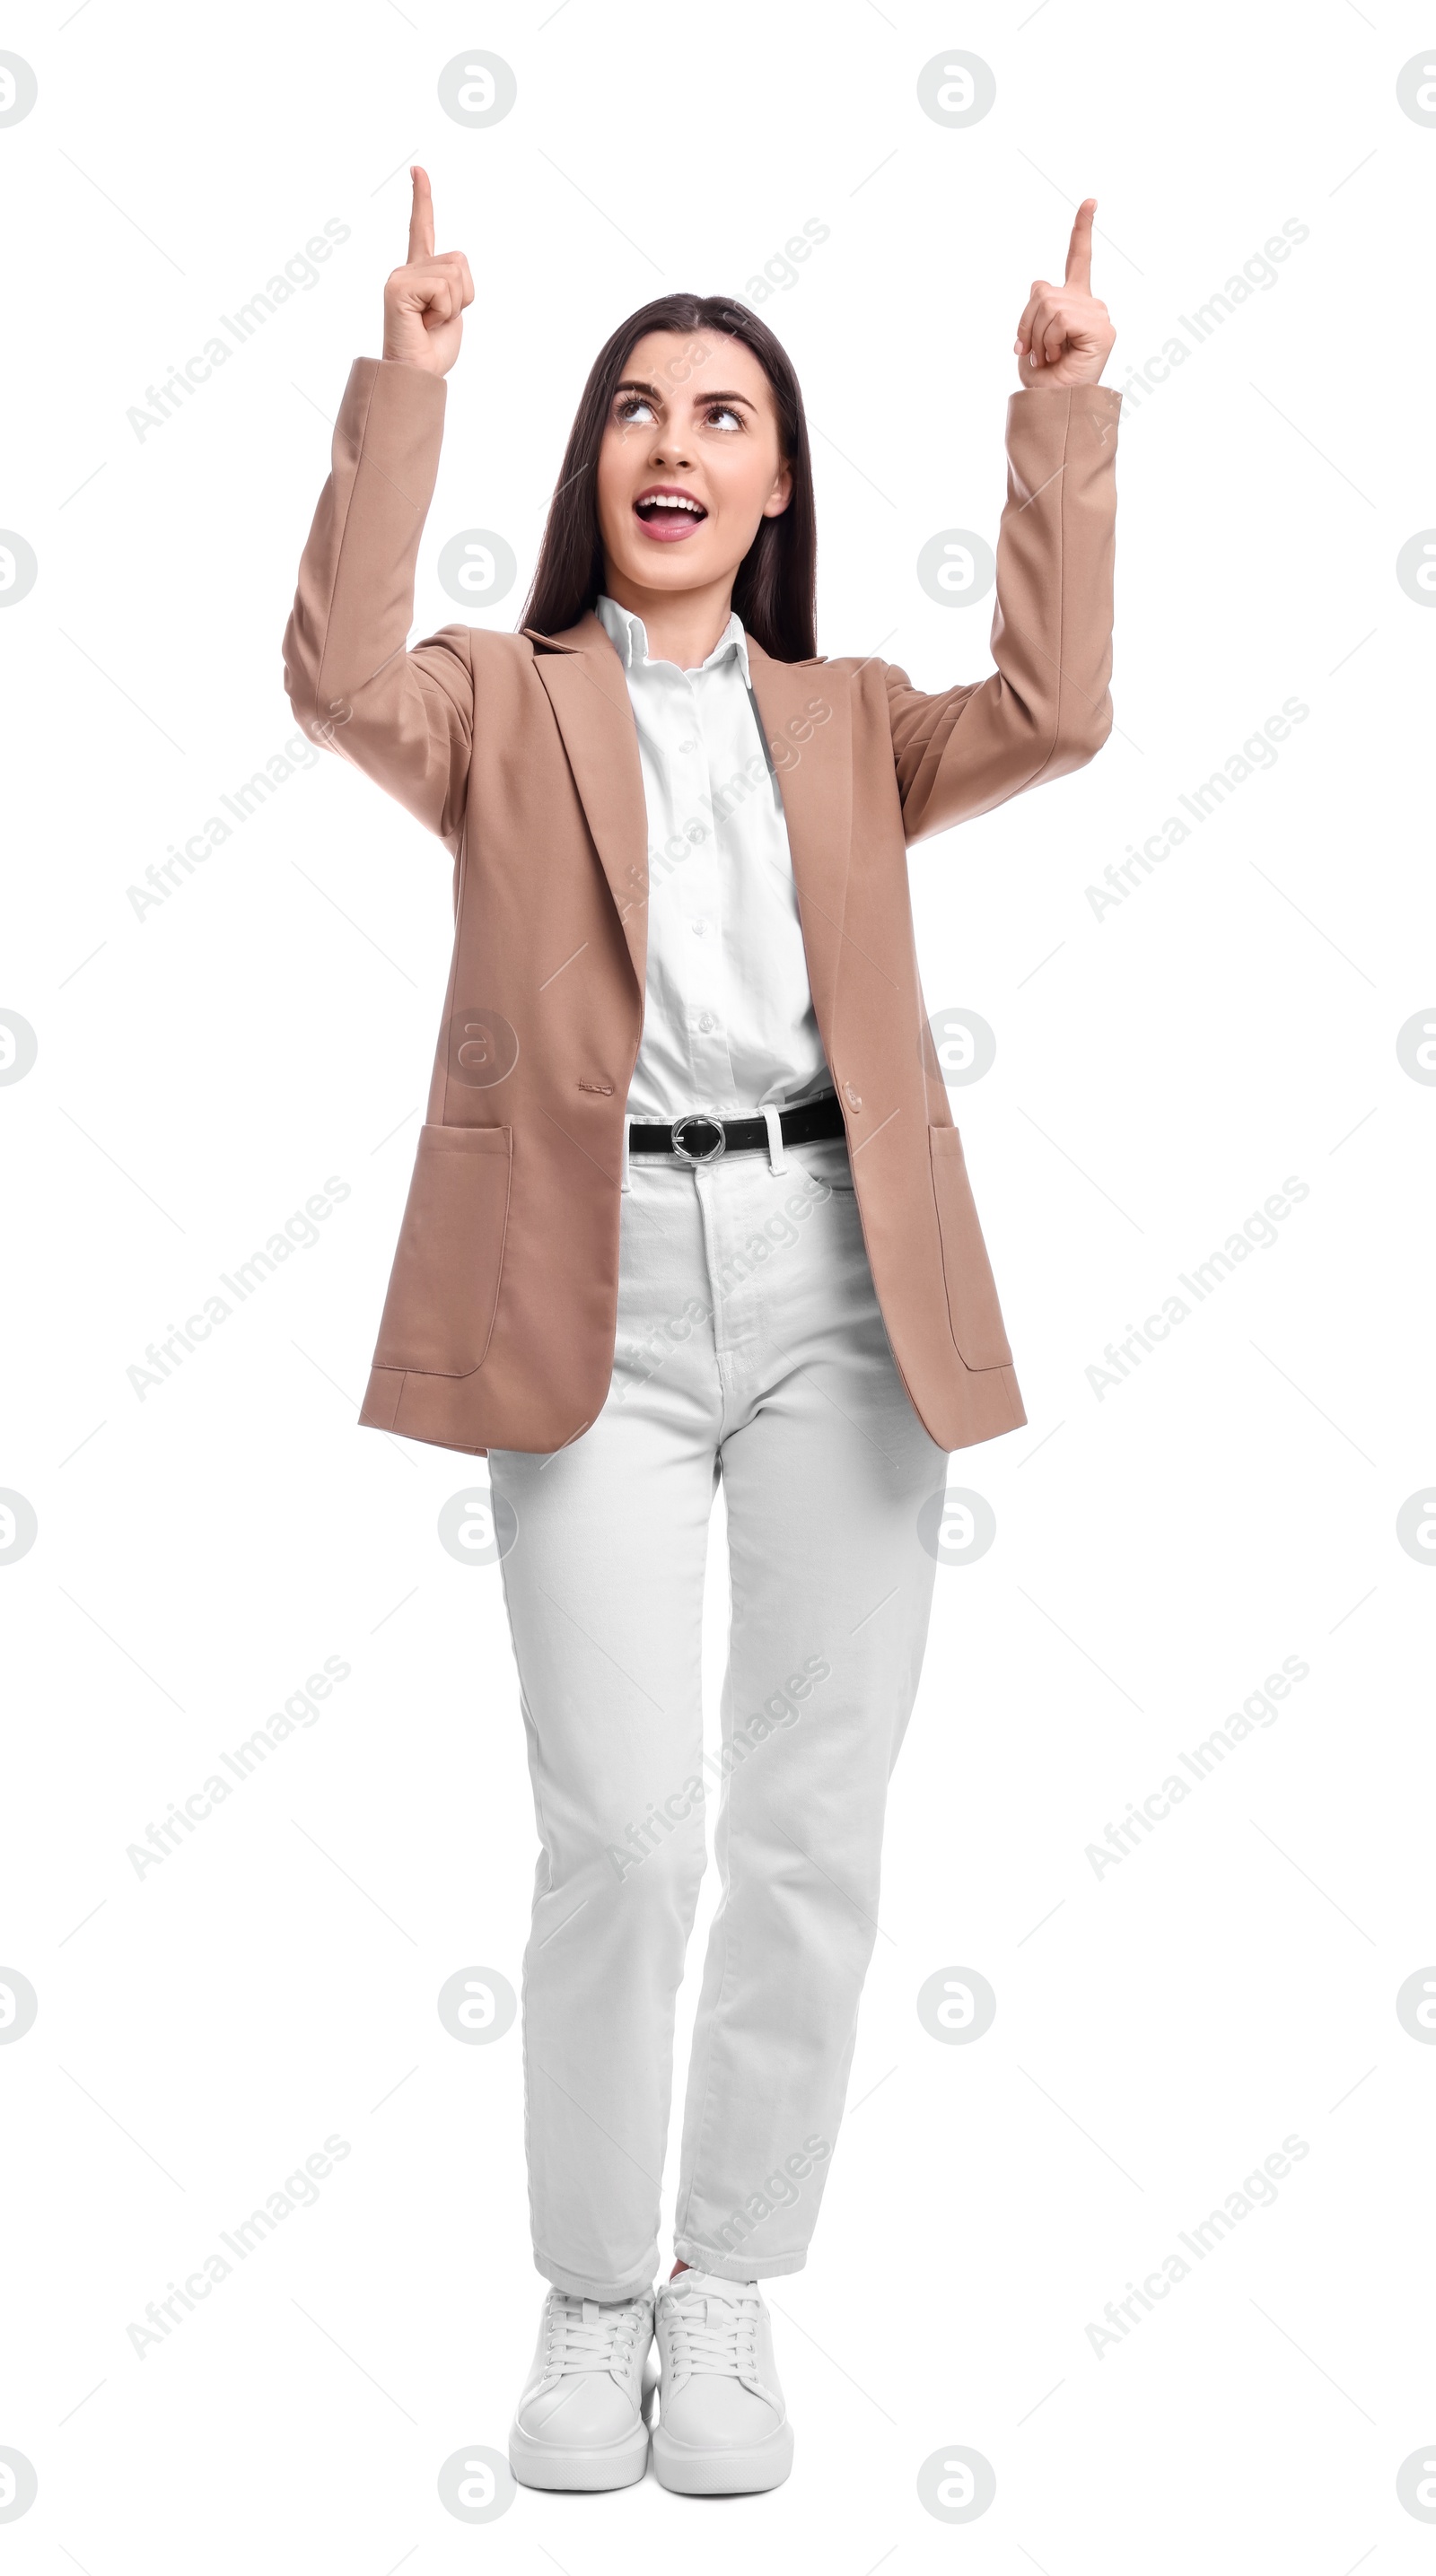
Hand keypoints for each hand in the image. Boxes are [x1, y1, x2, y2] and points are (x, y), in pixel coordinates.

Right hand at [382, 167, 473, 375]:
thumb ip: (454, 284)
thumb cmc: (432, 350)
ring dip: (454, 305)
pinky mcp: (397, 287)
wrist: (416, 376)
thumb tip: (455, 272)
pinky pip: (442, 288)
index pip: (422, 229)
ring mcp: (399, 276)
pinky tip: (424, 322)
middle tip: (437, 321)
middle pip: (459, 261)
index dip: (422, 199)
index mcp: (418, 273)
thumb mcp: (452, 310)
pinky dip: (443, 311)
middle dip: (462, 296)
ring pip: (455, 274)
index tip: (418, 170)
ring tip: (431, 322)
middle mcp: (405, 269)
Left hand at [1014, 200, 1114, 388]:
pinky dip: (1050, 340)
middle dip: (1027, 323)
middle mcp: (1090, 304)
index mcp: (1074, 303)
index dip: (1082, 230)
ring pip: (1048, 305)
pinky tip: (1060, 355)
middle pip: (1042, 291)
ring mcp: (1099, 315)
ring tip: (1049, 356)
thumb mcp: (1031, 335)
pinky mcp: (1101, 329)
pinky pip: (1059, 319)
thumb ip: (1036, 305)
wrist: (1053, 406)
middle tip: (1036, 352)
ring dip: (1037, 336)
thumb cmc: (1043, 378)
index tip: (1091, 200)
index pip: (1078, 259)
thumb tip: (1041, 287)